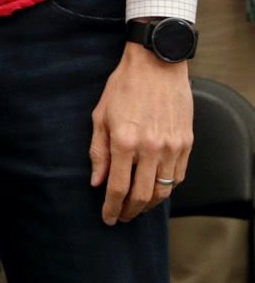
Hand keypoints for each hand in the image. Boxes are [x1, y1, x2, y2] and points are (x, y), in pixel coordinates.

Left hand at [89, 42, 192, 224]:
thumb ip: (98, 151)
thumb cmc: (124, 86)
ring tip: (137, 207)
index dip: (111, 207)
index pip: (117, 187)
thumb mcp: (100, 115)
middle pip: (142, 196)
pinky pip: (177, 178)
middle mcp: (150, 148)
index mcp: (124, 141)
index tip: (107, 217)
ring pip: (163, 192)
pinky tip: (156, 190)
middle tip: (122, 217)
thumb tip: (96, 182)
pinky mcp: (186, 144)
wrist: (156, 65)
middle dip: (129, 211)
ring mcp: (172, 148)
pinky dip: (166, 190)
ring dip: (149, 205)